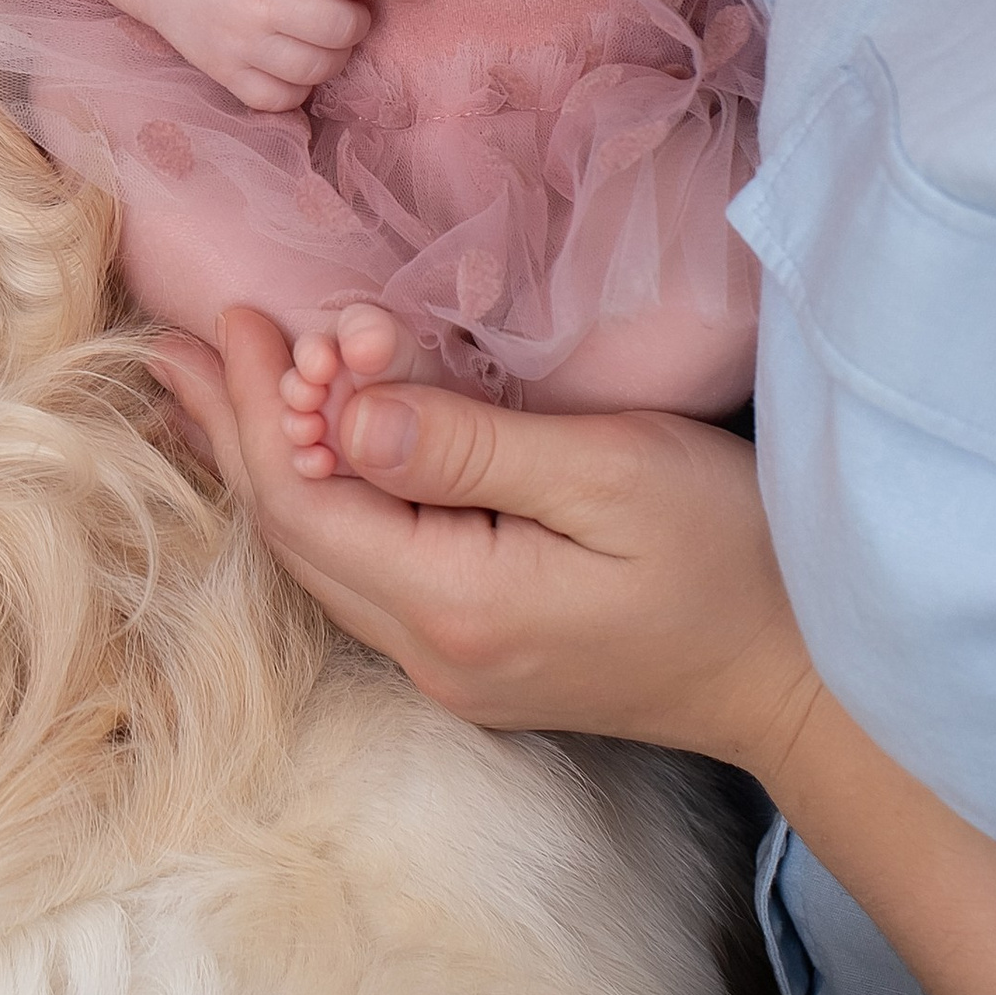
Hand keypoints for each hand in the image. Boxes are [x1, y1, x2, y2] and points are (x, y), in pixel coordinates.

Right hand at [115, 0, 430, 112]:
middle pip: (343, 27)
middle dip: (360, 17)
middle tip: (346, 4)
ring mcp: (240, 41)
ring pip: (319, 69)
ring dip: (334, 52)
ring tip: (321, 31)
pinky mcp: (223, 72)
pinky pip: (283, 99)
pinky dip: (298, 84)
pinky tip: (291, 57)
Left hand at [156, 306, 819, 770]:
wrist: (813, 678)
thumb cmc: (733, 557)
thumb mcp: (608, 473)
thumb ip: (465, 445)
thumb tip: (342, 411)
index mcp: (455, 605)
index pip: (305, 501)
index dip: (257, 406)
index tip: (238, 316)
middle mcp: (433, 653)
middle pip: (293, 535)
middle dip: (235, 429)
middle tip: (182, 340)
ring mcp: (455, 666)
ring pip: (322, 558)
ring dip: (270, 463)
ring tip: (212, 387)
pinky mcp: (481, 657)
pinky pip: (363, 571)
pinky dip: (322, 500)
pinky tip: (312, 458)